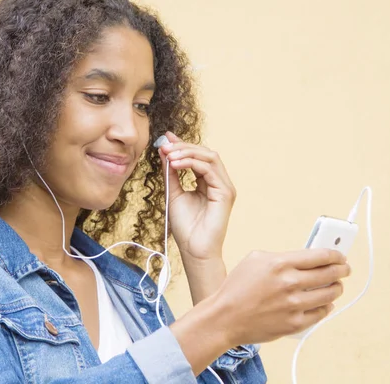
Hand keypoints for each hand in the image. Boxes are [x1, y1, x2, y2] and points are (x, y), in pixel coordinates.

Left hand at [158, 132, 235, 261]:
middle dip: (184, 147)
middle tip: (165, 146)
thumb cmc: (185, 227)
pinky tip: (175, 165)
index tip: (165, 139)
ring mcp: (225, 187)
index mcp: (209, 182)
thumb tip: (164, 151)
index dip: (183, 145)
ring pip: (210, 157)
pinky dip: (191, 163)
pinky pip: (210, 170)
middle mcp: (220, 182)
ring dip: (187, 153)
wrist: (193, 250)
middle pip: (206, 153)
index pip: (198, 157)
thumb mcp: (173, 193)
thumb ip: (170, 173)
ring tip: (169, 155)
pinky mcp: (225, 193)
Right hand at [170, 248, 349, 374]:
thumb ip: (281, 256)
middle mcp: (290, 283)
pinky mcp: (294, 323)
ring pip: (329, 294)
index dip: (336, 255)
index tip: (340, 256)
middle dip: (342, 270)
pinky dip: (326, 307)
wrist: (225, 317)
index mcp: (280, 263)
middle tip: (344, 269)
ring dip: (337, 288)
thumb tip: (304, 259)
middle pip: (330, 274)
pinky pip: (321, 314)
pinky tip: (325, 303)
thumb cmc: (236, 287)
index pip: (320, 256)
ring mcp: (294, 305)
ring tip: (336, 286)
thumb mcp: (254, 259)